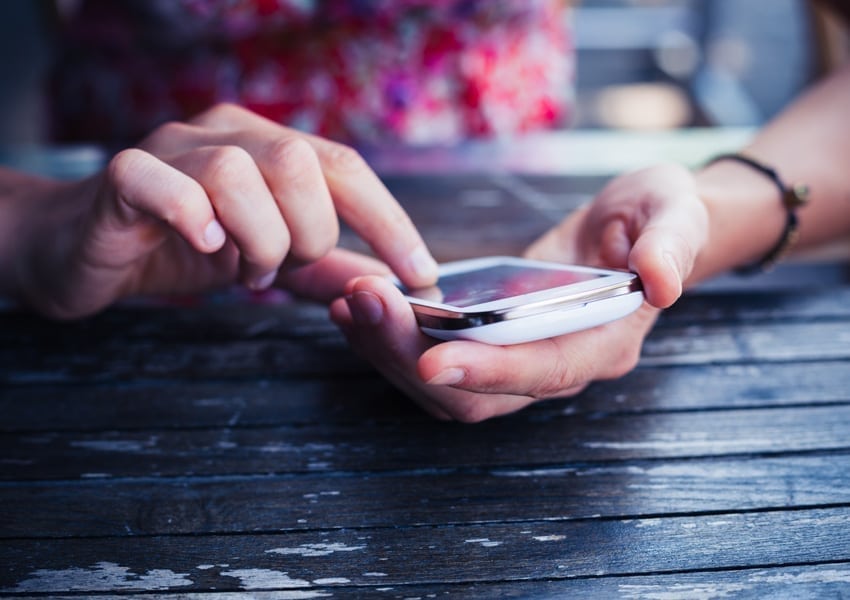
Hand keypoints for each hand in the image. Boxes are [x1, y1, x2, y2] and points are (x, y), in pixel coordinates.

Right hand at [12, 103, 436, 318]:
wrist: (84, 250)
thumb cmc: (180, 247)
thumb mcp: (266, 257)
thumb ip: (323, 268)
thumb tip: (386, 284)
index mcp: (267, 147)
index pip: (344, 167)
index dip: (387, 220)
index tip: (419, 273)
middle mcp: (225, 134)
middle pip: (299, 162)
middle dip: (308, 232)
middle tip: (281, 268)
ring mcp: (171, 149)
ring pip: (238, 172)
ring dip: (255, 237)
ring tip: (242, 270)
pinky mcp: (122, 176)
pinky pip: (162, 181)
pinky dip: (193, 218)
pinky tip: (203, 248)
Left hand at [331, 164, 708, 421]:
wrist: (638, 229)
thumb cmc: (659, 217)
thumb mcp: (675, 211)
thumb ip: (672, 243)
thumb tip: (661, 282)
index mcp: (604, 342)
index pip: (544, 370)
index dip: (491, 371)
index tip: (433, 359)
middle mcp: (556, 365)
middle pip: (478, 394)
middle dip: (414, 357)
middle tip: (366, 303)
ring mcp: (519, 361)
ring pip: (445, 388)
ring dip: (391, 352)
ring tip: (351, 302)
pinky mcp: (489, 345)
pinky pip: (434, 361)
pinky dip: (392, 342)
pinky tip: (359, 306)